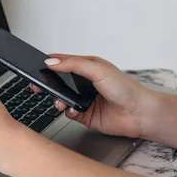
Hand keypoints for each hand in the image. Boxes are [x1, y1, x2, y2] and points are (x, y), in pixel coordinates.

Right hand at [34, 55, 151, 137]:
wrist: (139, 114)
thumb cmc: (126, 88)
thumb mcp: (97, 69)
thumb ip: (73, 65)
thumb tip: (52, 61)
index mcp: (88, 67)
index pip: (64, 62)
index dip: (50, 63)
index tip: (38, 66)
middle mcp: (85, 83)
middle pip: (59, 81)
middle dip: (48, 84)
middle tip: (38, 86)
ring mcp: (85, 99)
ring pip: (62, 98)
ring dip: (57, 100)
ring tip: (59, 101)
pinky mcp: (86, 115)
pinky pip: (69, 113)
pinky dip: (67, 112)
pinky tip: (73, 110)